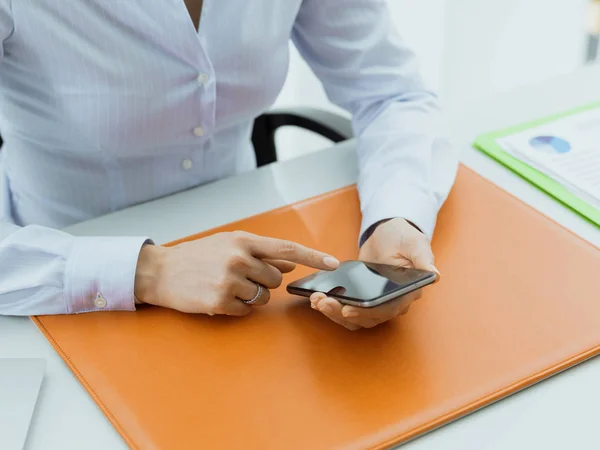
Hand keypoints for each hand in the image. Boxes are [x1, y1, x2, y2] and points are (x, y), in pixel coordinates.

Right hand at [134, 231, 338, 315]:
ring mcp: (230, 281)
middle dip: (265, 281)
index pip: (287, 249)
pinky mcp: (221, 301)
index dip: (313, 256)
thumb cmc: (198, 256)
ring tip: (228, 287)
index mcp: (243, 240)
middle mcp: (239, 258)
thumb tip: (291, 263)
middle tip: (241, 278)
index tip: (334, 262)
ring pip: (264, 297)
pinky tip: (220, 297)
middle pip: (276, 279)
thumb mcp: (229, 245)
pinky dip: (238, 308)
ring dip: (252, 296)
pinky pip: (247, 311)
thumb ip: (261, 253)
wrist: (161, 271)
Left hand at [310, 218, 438, 329]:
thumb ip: (423, 258)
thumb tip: (434, 274)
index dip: (367, 313)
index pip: (387, 310)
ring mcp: (377, 303)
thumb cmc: (405, 238)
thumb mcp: (415, 244)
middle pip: (368, 318)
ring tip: (316, 301)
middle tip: (322, 302)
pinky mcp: (363, 299)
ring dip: (334, 313)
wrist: (390, 234)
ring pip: (356, 318)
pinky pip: (348, 310)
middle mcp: (393, 303)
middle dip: (342, 313)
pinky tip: (317, 300)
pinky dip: (333, 308)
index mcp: (408, 293)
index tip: (347, 310)